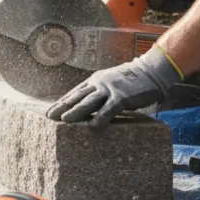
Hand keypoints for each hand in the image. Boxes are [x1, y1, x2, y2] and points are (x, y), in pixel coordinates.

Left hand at [45, 46, 182, 127]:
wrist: (150, 72)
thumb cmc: (130, 81)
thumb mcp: (109, 84)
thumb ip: (98, 94)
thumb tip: (86, 108)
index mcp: (94, 81)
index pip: (73, 93)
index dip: (60, 103)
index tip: (48, 112)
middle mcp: (98, 84)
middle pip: (77, 96)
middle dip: (62, 107)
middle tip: (49, 117)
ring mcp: (110, 89)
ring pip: (89, 102)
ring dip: (76, 111)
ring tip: (64, 120)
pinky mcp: (122, 97)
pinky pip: (109, 109)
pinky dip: (101, 117)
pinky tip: (93, 126)